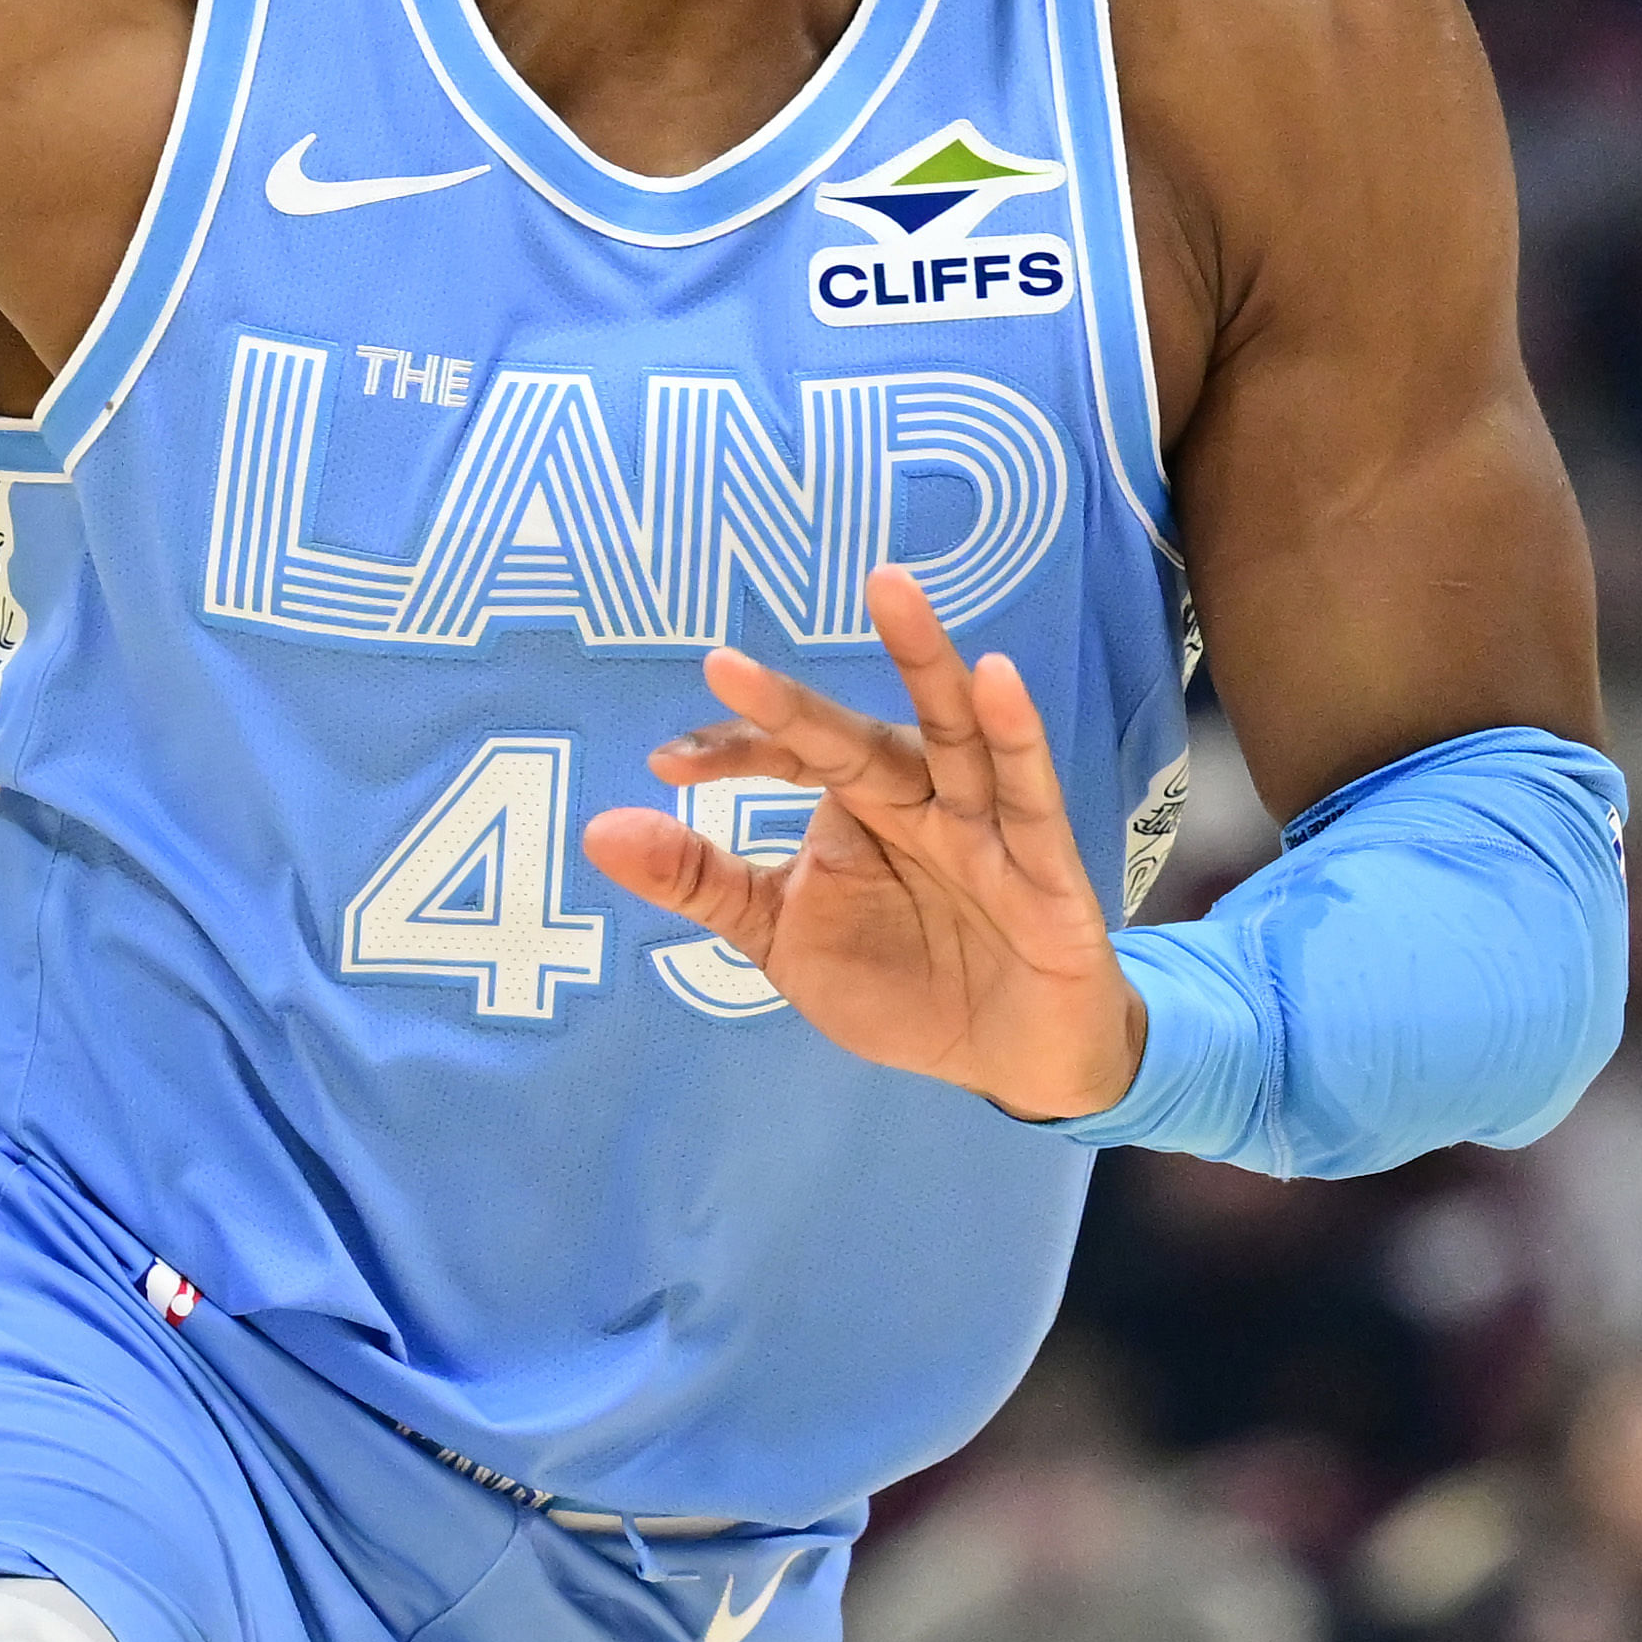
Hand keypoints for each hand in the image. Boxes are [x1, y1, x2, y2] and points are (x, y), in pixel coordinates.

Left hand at [591, 566, 1144, 1121]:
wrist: (1011, 1053)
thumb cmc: (903, 980)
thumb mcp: (784, 937)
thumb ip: (702, 882)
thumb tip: (597, 830)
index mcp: (858, 807)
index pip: (793, 756)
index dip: (736, 749)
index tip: (666, 765)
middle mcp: (917, 797)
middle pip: (856, 738)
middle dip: (797, 705)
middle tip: (728, 666)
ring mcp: (983, 822)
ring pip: (953, 731)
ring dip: (926, 660)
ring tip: (889, 588)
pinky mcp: (1044, 861)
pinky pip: (1027, 790)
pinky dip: (1015, 732)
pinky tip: (997, 678)